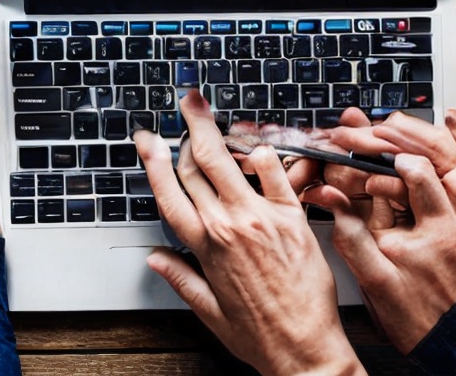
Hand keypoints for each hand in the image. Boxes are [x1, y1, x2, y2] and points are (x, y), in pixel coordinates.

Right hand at [134, 90, 366, 375]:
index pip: (170, 191)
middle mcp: (230, 226)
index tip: (147, 140)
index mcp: (206, 247)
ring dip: (214, 129)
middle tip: (184, 104)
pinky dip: (261, 154)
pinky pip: (276, 174)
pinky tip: (253, 142)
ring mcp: (262, 218)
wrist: (308, 352)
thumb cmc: (261, 336)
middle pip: (197, 165)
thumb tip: (156, 258)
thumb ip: (181, 278)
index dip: (154, 160)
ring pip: (229, 161)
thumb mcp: (209, 311)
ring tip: (206, 109)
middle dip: (186, 128)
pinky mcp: (293, 219)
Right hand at [303, 109, 455, 353]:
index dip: (383, 159)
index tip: (353, 150)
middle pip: (442, 158)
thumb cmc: (415, 314)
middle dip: (402, 135)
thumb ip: (350, 233)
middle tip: (369, 127)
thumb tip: (324, 195)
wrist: (452, 338)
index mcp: (439, 233)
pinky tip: (447, 118)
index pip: (417, 176)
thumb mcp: (373, 277)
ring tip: (392, 120)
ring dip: (425, 135)